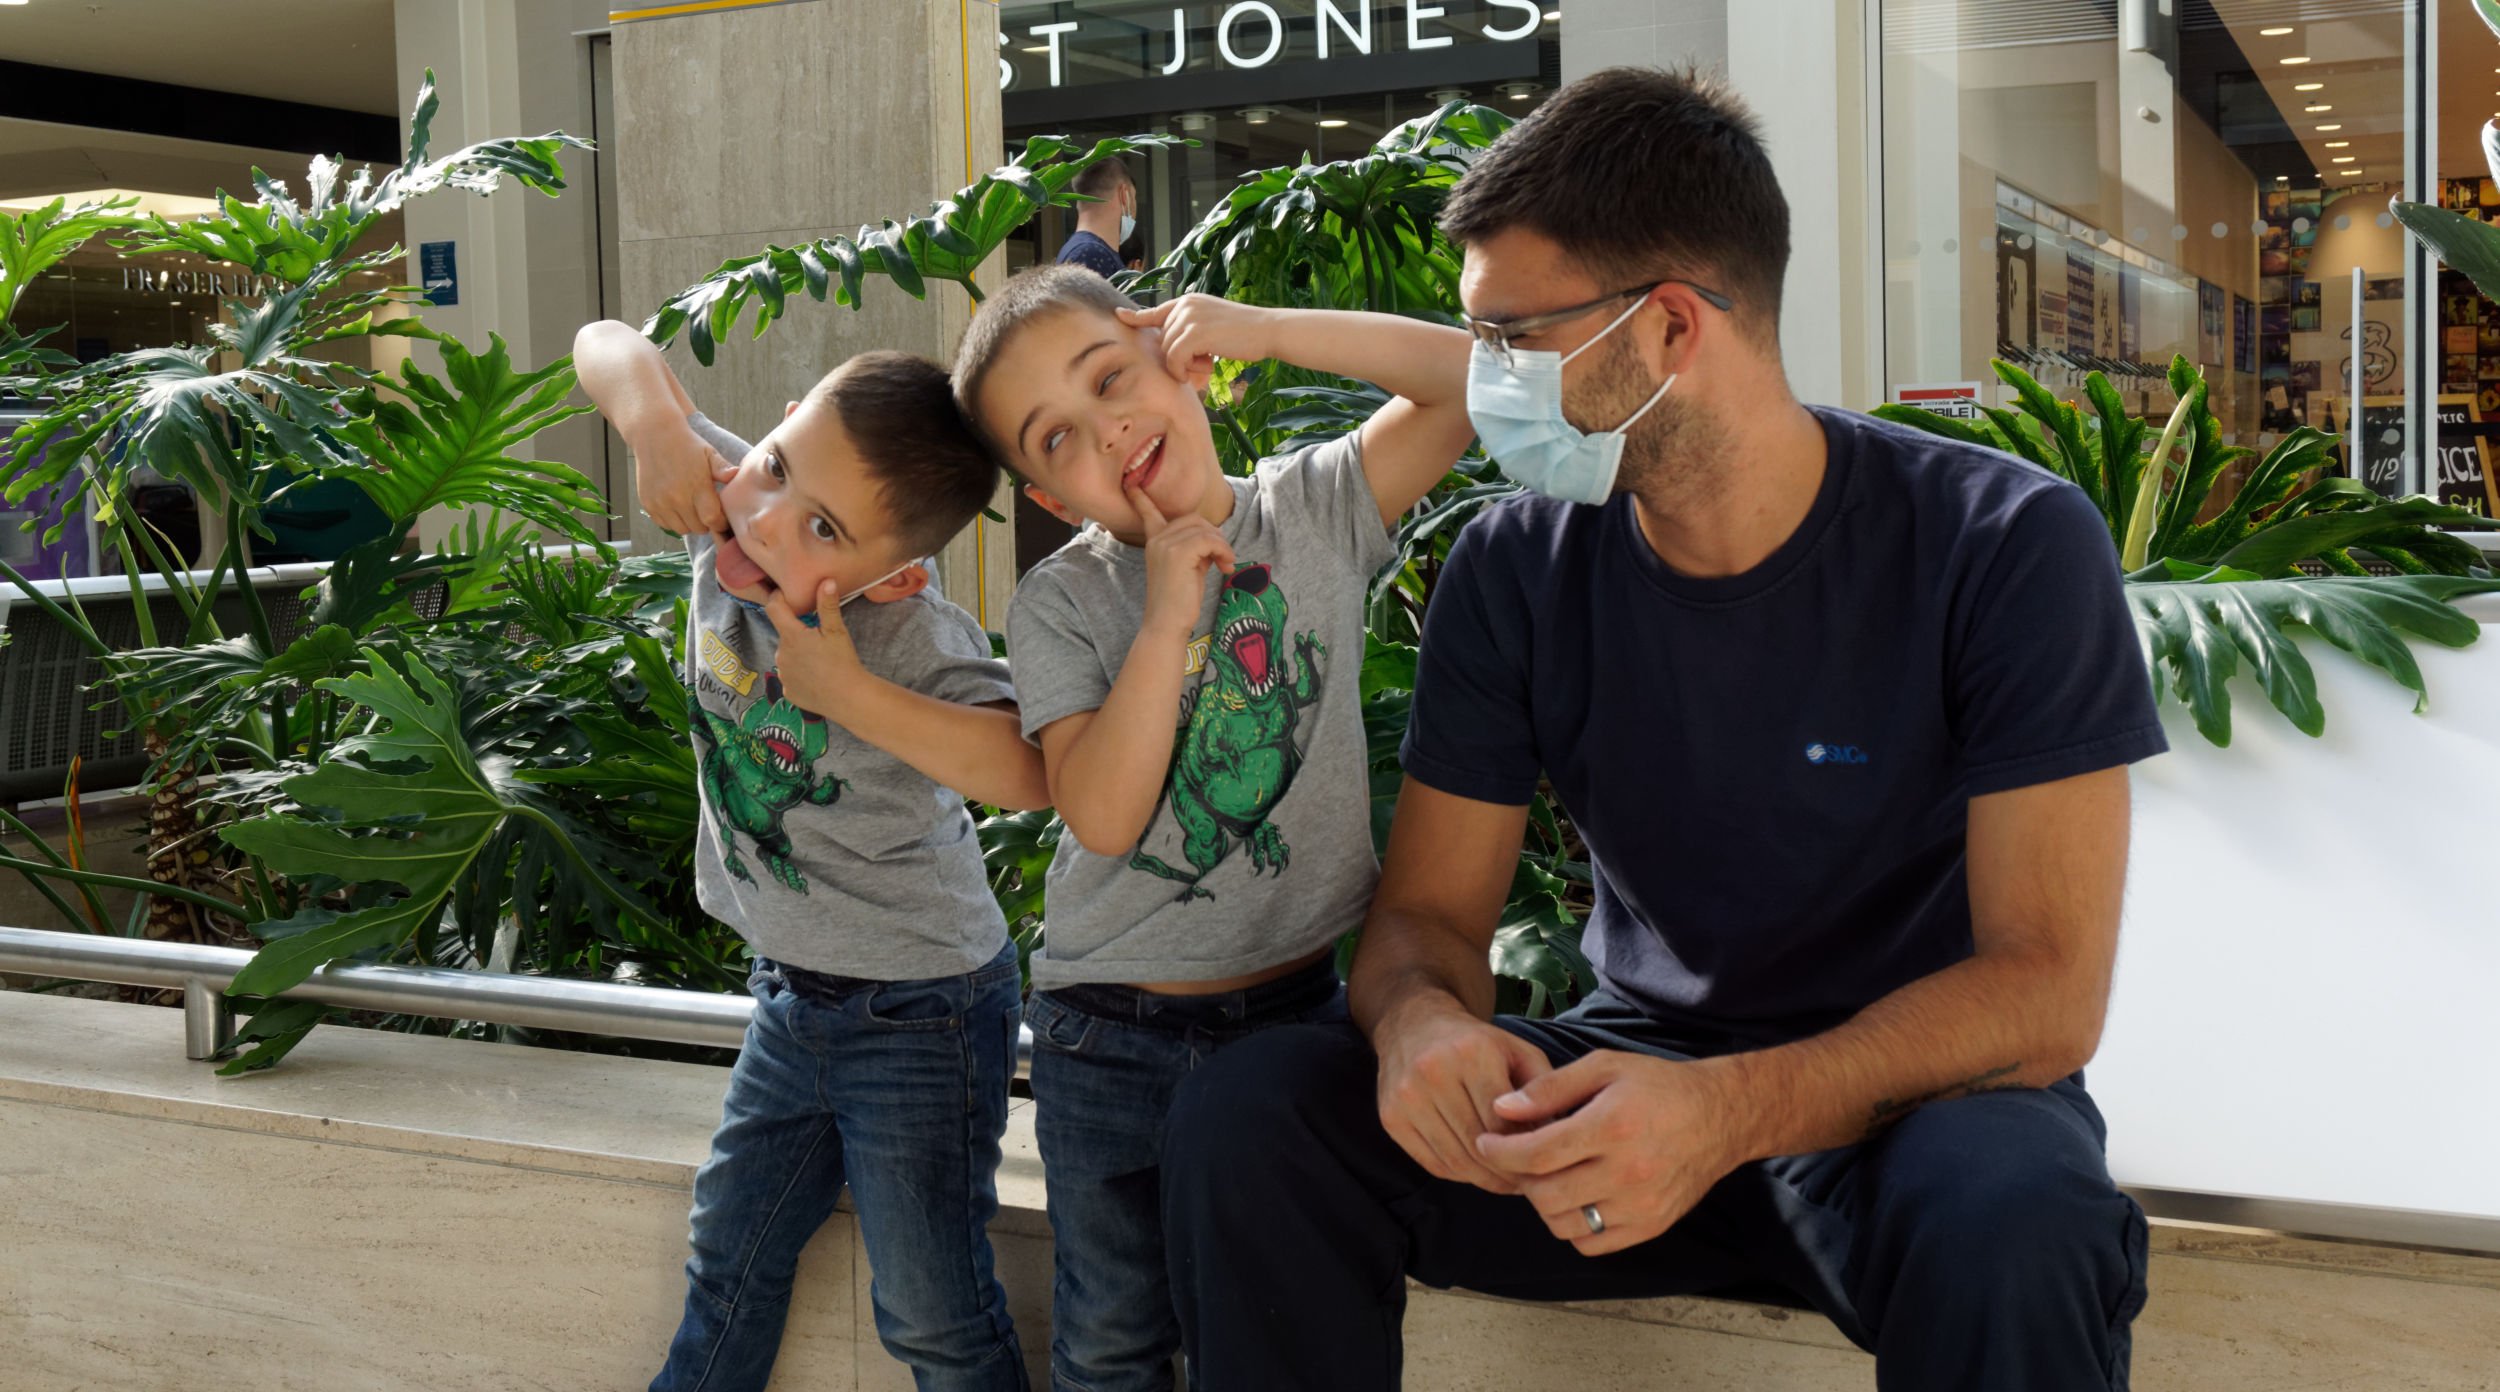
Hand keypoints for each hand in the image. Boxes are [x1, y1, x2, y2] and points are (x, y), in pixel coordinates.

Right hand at [635, 418, 736, 537]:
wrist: (654, 435)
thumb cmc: (687, 445)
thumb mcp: (709, 453)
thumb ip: (723, 469)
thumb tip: (736, 475)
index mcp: (696, 485)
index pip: (712, 519)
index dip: (720, 522)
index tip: (722, 516)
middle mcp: (676, 497)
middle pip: (698, 528)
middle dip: (707, 523)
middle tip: (708, 510)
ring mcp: (660, 502)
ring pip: (682, 529)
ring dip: (690, 523)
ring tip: (693, 508)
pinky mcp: (648, 504)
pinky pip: (665, 525)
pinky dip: (673, 521)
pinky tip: (678, 507)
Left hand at [763, 580, 867, 718]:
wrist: (847, 698)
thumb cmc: (843, 662)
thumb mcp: (837, 631)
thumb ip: (828, 605)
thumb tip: (826, 581)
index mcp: (791, 635)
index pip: (773, 607)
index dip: (778, 598)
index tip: (786, 595)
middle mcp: (781, 654)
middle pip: (785, 635)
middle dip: (797, 633)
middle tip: (819, 638)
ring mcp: (783, 675)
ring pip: (787, 657)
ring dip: (799, 655)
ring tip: (820, 661)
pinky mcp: (788, 691)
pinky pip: (791, 677)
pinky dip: (801, 675)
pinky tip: (817, 677)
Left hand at [1117, 296, 1276, 393]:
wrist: (1267, 330)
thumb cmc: (1245, 333)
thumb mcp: (1213, 324)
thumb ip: (1191, 329)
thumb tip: (1171, 348)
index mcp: (1189, 301)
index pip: (1156, 310)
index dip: (1136, 317)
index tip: (1120, 317)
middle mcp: (1185, 305)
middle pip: (1162, 340)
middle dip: (1178, 358)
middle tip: (1204, 363)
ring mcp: (1189, 317)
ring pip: (1167, 351)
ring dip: (1184, 366)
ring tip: (1208, 363)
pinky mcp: (1194, 332)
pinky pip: (1174, 359)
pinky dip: (1183, 370)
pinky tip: (1205, 369)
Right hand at [1130, 483, 1233, 640]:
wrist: (1167, 624)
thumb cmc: (1178, 602)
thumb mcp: (1187, 569)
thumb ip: (1195, 549)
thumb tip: (1213, 541)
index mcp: (1154, 542)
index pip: (1147, 513)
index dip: (1142, 499)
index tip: (1131, 485)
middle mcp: (1157, 539)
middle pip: (1194, 518)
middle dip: (1214, 535)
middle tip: (1223, 558)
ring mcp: (1166, 544)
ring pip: (1204, 528)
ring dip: (1222, 545)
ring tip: (1225, 564)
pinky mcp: (1178, 553)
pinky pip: (1209, 540)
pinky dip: (1224, 551)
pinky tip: (1225, 566)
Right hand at [1372, 997, 1554, 1194]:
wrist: (1415, 1024)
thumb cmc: (1478, 1043)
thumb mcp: (1519, 1051)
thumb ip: (1544, 1092)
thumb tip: (1557, 1139)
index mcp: (1472, 1053)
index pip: (1504, 1126)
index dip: (1527, 1154)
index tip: (1544, 1168)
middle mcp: (1434, 1072)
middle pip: (1479, 1146)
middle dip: (1508, 1172)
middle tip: (1529, 1184)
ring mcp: (1407, 1096)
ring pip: (1455, 1161)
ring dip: (1485, 1179)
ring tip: (1506, 1181)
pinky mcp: (1391, 1116)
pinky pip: (1432, 1163)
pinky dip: (1459, 1174)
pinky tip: (1477, 1170)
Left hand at [1474, 1051, 1745, 1256]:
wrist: (1719, 1117)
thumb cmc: (1657, 1086)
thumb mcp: (1603, 1067)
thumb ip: (1550, 1088)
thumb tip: (1503, 1109)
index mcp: (1612, 1127)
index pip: (1537, 1154)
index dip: (1500, 1151)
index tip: (1486, 1143)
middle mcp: (1627, 1172)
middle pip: (1544, 1194)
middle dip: (1519, 1178)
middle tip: (1519, 1160)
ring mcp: (1641, 1205)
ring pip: (1563, 1224)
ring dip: (1543, 1204)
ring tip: (1547, 1177)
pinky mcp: (1651, 1226)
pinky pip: (1591, 1244)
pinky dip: (1573, 1226)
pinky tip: (1575, 1197)